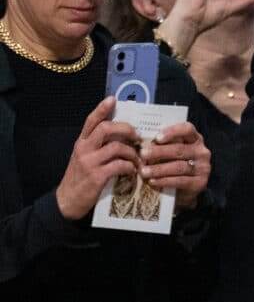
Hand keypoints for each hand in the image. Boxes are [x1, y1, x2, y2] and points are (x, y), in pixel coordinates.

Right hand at [56, 97, 141, 219]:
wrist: (67, 202)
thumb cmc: (80, 178)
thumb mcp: (84, 157)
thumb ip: (97, 145)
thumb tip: (122, 135)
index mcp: (81, 142)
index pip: (91, 121)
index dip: (102, 109)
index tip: (113, 99)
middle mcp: (84, 149)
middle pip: (106, 129)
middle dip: (126, 129)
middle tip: (137, 136)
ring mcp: (89, 162)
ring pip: (117, 147)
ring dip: (132, 152)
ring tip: (137, 159)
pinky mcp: (97, 176)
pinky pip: (120, 165)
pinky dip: (130, 167)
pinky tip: (132, 171)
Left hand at [139, 122, 210, 211]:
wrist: (184, 189)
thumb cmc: (173, 165)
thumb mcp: (170, 152)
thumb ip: (162, 145)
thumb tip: (141, 143)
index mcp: (195, 139)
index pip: (187, 129)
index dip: (173, 132)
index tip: (157, 138)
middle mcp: (202, 152)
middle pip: (180, 149)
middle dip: (159, 152)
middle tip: (142, 154)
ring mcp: (203, 168)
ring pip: (179, 167)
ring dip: (159, 169)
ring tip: (143, 171)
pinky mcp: (200, 183)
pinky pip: (180, 181)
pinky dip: (165, 181)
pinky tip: (152, 181)